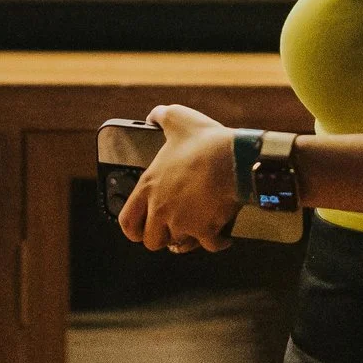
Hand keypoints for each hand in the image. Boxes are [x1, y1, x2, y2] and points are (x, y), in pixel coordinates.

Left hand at [119, 104, 241, 253]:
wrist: (234, 159)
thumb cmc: (205, 140)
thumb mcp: (177, 119)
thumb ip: (160, 116)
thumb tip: (153, 116)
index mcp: (149, 186)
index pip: (127, 221)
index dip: (133, 229)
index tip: (140, 230)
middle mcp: (161, 208)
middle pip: (152, 240)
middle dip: (162, 236)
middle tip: (173, 227)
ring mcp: (183, 222)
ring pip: (179, 245)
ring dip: (188, 239)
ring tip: (196, 229)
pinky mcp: (206, 230)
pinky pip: (210, 246)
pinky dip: (218, 241)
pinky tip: (222, 234)